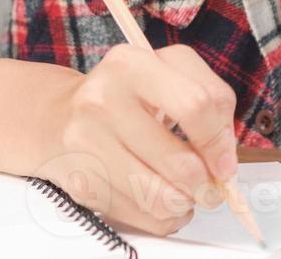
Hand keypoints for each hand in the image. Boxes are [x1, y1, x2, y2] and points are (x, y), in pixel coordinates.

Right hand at [31, 44, 240, 235]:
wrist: (56, 117)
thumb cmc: (123, 98)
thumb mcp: (165, 75)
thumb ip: (208, 104)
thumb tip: (224, 162)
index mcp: (131, 64)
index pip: (197, 104)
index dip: (220, 141)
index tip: (223, 160)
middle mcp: (103, 100)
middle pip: (181, 162)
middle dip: (206, 184)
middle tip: (209, 186)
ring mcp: (87, 143)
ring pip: (162, 198)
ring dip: (183, 202)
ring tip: (182, 192)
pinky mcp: (80, 181)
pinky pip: (140, 216)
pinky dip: (159, 215)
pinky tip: (155, 197)